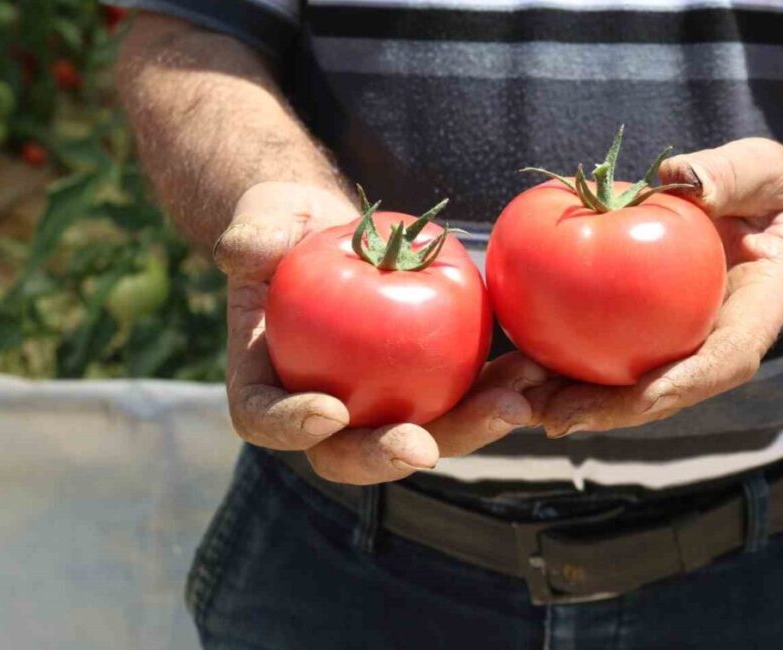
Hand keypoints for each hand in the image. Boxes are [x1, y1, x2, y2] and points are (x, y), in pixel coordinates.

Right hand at [215, 182, 547, 483]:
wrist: (335, 234)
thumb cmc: (289, 227)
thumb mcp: (266, 219)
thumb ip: (255, 233)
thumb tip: (244, 251)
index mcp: (266, 385)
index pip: (266, 420)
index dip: (292, 427)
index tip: (330, 411)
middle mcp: (324, 412)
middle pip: (353, 452)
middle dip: (390, 454)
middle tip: (424, 445)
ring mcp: (382, 406)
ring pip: (425, 433)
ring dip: (470, 426)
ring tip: (515, 402)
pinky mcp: (432, 388)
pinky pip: (466, 396)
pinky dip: (502, 387)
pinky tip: (538, 370)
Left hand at [536, 138, 782, 436]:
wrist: (755, 208)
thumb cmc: (763, 187)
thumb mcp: (758, 170)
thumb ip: (729, 176)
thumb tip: (682, 179)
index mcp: (752, 314)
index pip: (724, 361)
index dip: (683, 383)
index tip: (645, 396)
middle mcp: (709, 344)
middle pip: (660, 391)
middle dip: (608, 411)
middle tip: (554, 417)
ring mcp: (671, 345)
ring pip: (620, 385)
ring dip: (567, 399)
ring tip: (516, 405)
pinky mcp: (639, 335)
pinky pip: (597, 353)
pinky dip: (556, 363)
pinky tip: (510, 370)